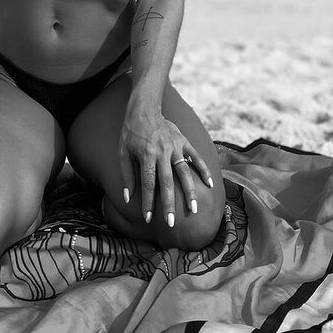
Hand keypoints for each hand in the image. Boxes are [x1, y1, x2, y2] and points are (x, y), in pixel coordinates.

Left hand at [119, 105, 213, 227]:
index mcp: (146, 155)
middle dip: (169, 204)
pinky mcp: (184, 142)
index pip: (148, 183)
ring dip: (189, 192)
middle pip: (167, 182)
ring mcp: (175, 147)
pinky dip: (204, 170)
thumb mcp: (122, 152)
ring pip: (184, 173)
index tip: (148, 218)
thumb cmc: (131, 133)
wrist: (144, 109)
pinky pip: (196, 157)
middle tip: (171, 223)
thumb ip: (126, 175)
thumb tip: (128, 198)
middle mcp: (162, 152)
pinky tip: (210, 184)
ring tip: (193, 210)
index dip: (148, 202)